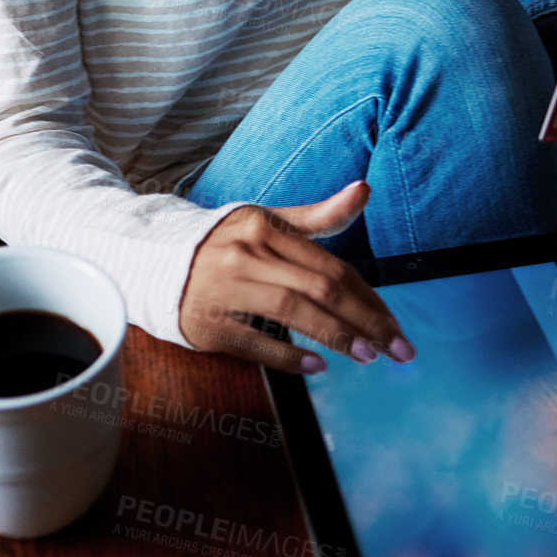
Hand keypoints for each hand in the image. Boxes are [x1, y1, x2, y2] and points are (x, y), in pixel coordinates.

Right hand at [178, 181, 415, 373]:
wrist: (159, 262)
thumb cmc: (227, 243)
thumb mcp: (268, 222)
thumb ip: (319, 215)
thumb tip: (365, 190)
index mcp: (263, 226)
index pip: (330, 265)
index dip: (368, 297)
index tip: (395, 323)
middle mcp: (245, 253)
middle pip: (319, 288)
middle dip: (365, 321)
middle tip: (397, 348)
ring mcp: (225, 288)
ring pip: (292, 311)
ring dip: (336, 336)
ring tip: (368, 356)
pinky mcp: (208, 322)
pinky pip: (256, 342)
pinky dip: (290, 357)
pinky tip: (318, 366)